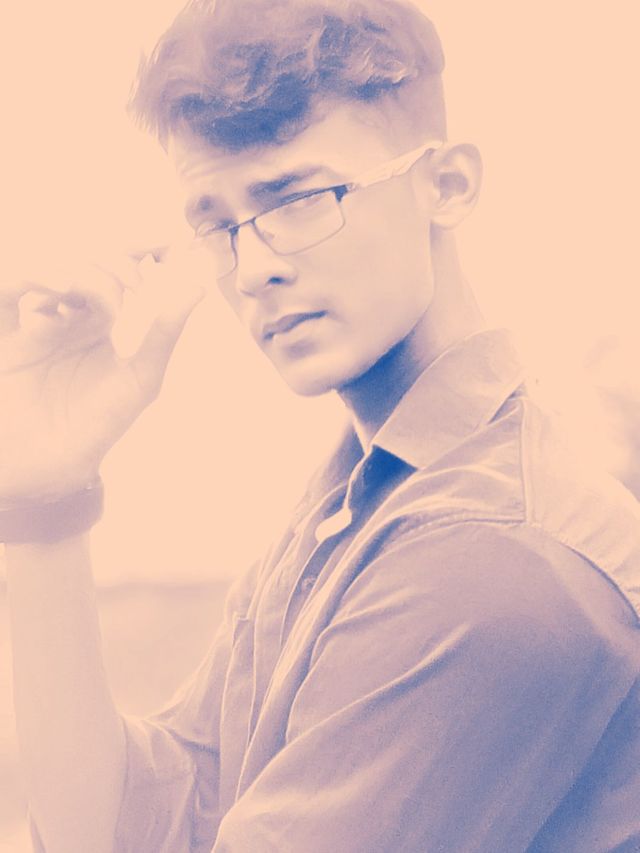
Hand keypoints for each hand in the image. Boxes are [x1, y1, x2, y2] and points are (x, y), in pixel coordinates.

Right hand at [0, 246, 207, 503]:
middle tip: (136, 282)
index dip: (143, 247)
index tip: (168, 241)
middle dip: (116, 260)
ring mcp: (38, 319)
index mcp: (106, 323)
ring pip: (55, 266)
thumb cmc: (97, 426)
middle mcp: (72, 315)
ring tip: (105, 298)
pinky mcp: (6, 333)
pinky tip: (58, 289)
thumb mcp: (140, 378)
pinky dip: (32, 275)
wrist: (48, 466)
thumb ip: (166, 330)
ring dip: (82, 269)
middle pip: (90, 260)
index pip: (123, 270)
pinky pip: (11, 288)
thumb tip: (201, 282)